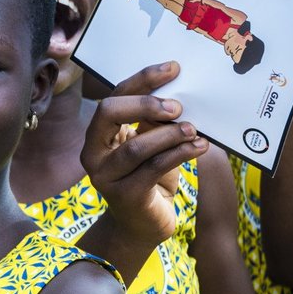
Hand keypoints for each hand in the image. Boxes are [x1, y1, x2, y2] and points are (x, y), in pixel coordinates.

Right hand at [82, 61, 208, 250]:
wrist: (143, 225)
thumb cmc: (149, 178)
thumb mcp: (151, 145)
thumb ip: (156, 122)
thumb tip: (183, 93)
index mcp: (98, 134)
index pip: (114, 97)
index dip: (142, 79)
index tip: (173, 69)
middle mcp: (93, 153)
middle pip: (109, 113)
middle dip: (145, 103)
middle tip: (178, 106)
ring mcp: (105, 176)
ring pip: (136, 146)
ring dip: (169, 134)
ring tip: (193, 130)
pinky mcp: (125, 196)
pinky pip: (154, 168)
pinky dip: (180, 154)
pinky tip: (199, 147)